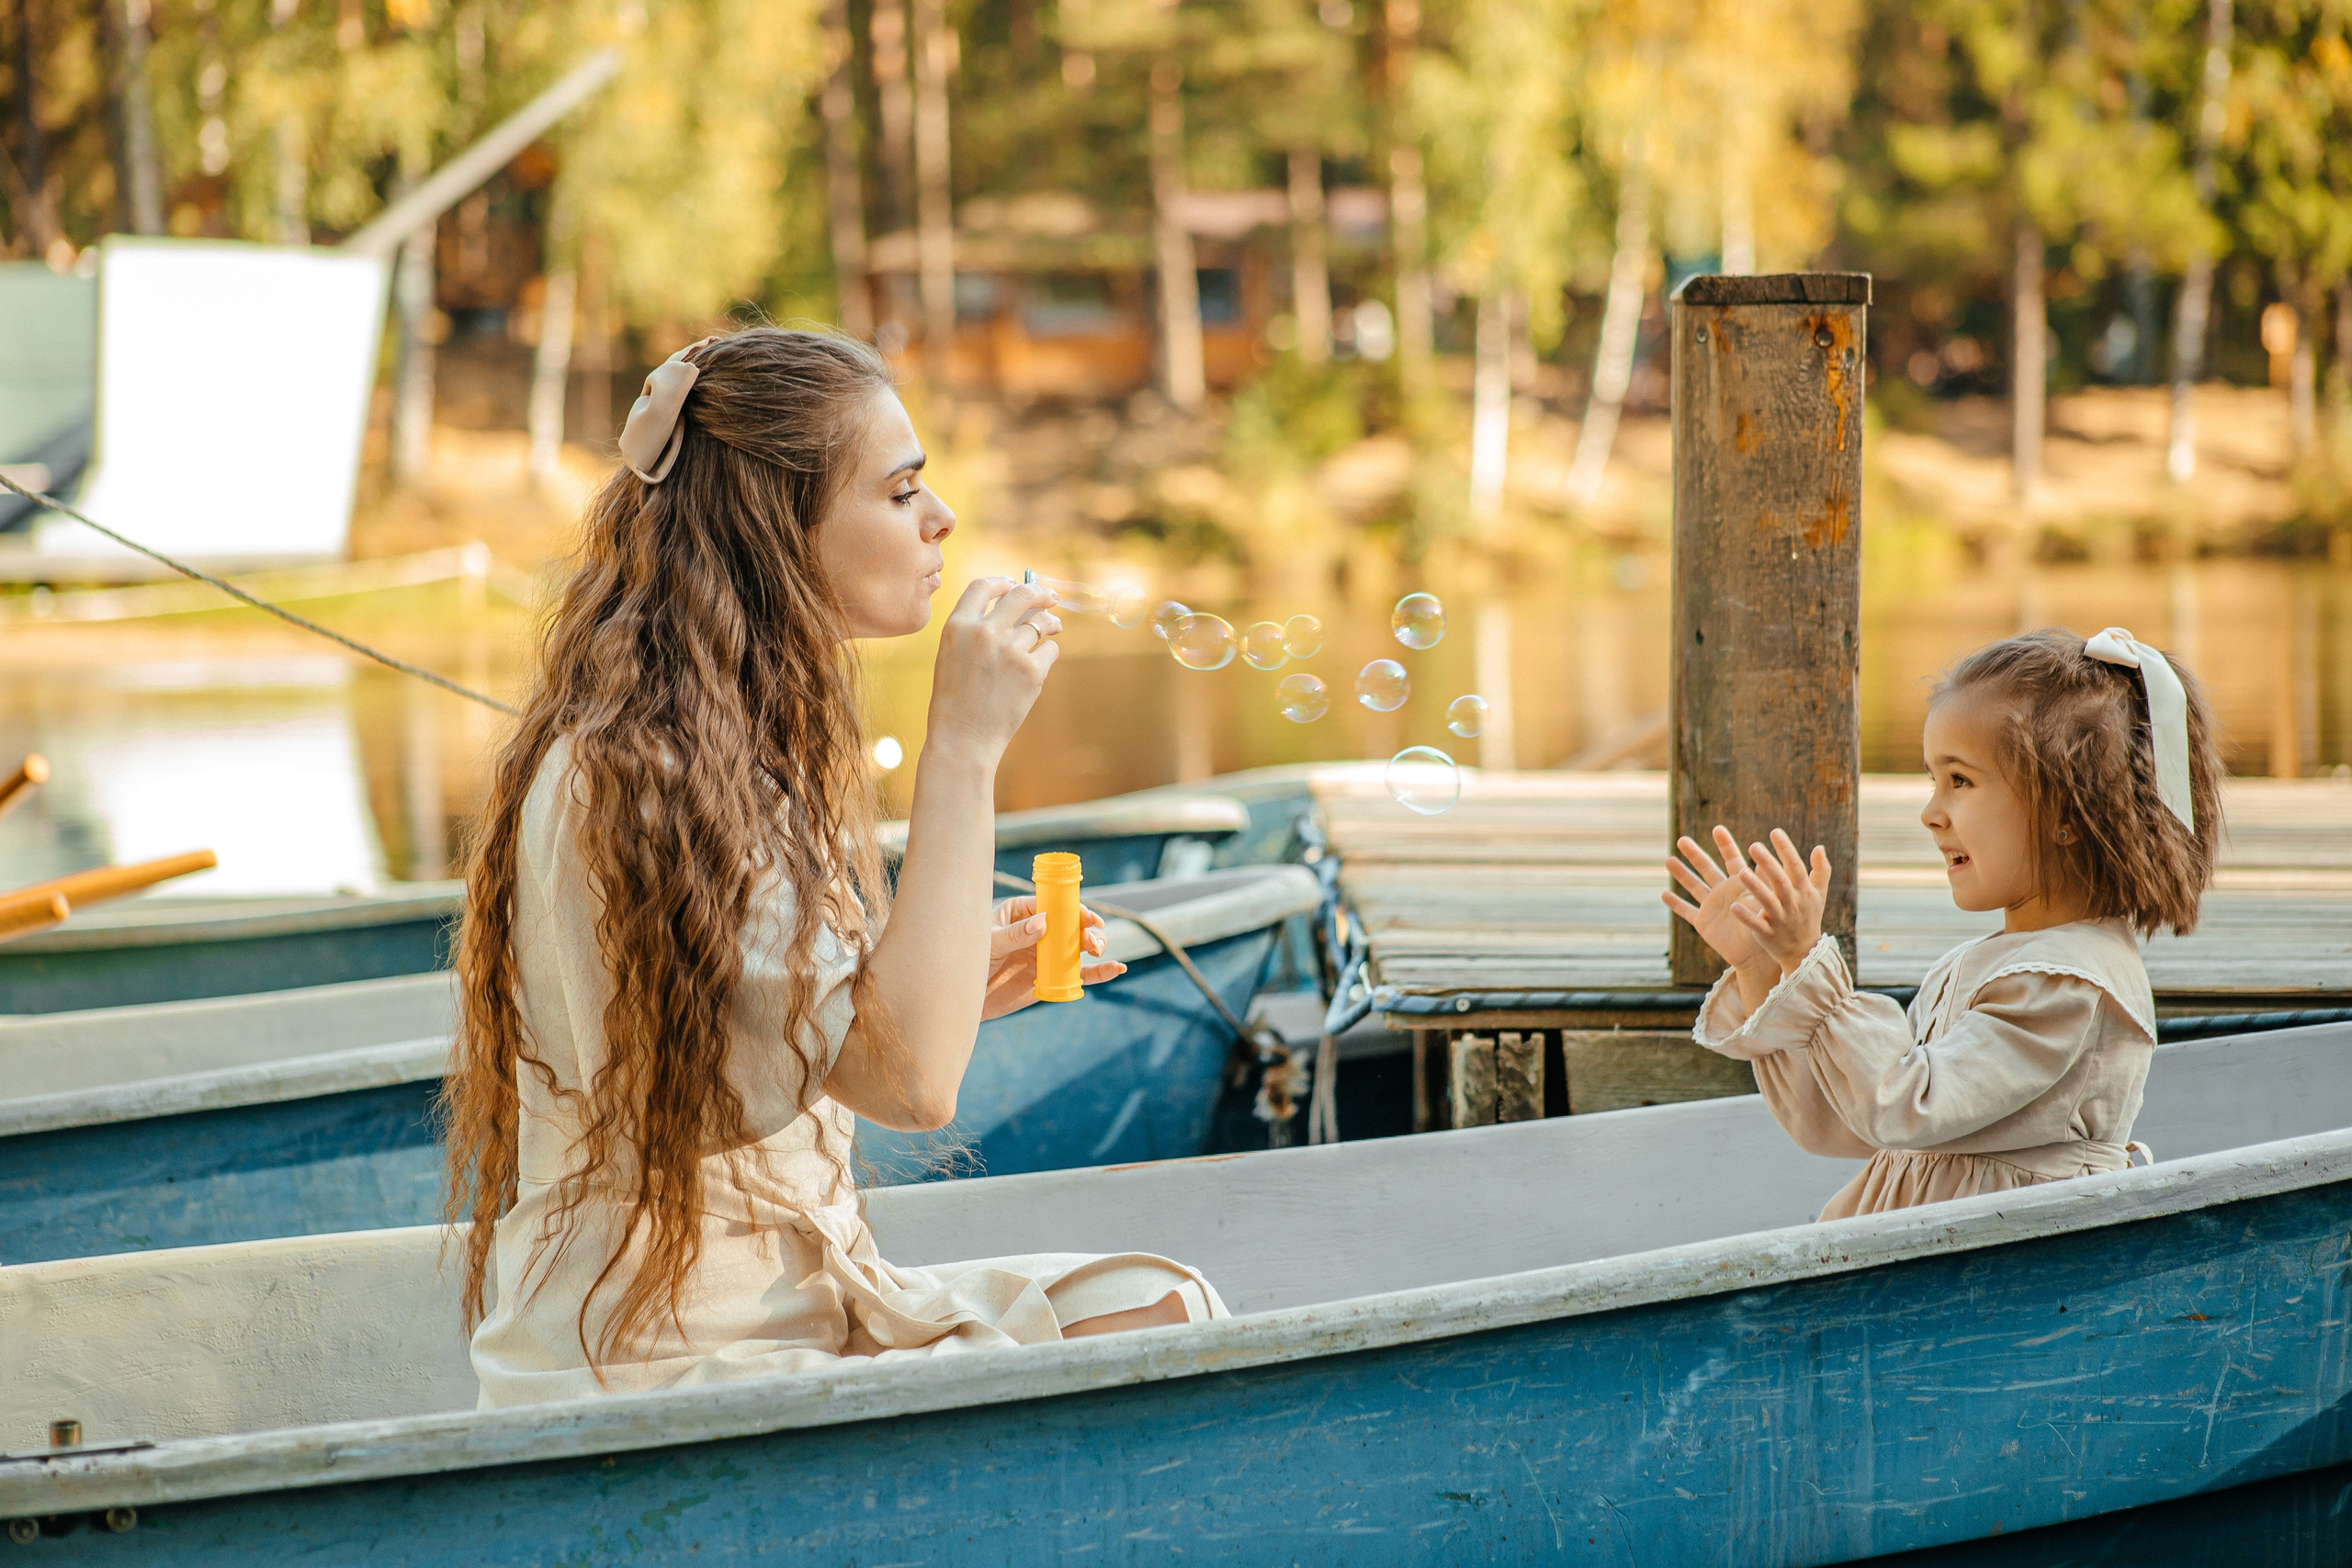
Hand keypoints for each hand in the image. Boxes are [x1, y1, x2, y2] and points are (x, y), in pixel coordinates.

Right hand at [923, 579, 1062, 762]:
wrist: (963, 738)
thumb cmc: (956, 701)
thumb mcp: (952, 656)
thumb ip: (975, 630)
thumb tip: (1016, 606)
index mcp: (957, 626)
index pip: (983, 586)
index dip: (1003, 582)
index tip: (1016, 584)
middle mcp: (984, 633)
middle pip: (1022, 595)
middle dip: (1041, 592)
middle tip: (1052, 597)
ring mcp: (1009, 651)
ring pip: (1041, 624)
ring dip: (1051, 624)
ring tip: (1053, 629)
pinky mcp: (1031, 671)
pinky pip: (1050, 651)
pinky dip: (1048, 655)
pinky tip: (1037, 667)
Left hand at [980, 896, 1125, 1019]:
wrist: (963, 998)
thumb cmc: (968, 962)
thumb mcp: (989, 944)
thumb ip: (1015, 934)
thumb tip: (1044, 922)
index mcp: (1022, 913)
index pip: (1053, 906)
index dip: (1073, 909)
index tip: (1085, 917)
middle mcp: (1039, 931)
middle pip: (1071, 924)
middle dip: (1087, 929)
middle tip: (1091, 941)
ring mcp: (1047, 954)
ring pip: (1080, 946)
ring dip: (1096, 945)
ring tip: (1097, 951)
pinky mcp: (1054, 978)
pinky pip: (1081, 974)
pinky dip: (1100, 972)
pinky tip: (1117, 969)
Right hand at [1663, 826, 1772, 975]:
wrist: (1759, 955)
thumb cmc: (1768, 928)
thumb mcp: (1768, 903)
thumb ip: (1765, 885)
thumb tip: (1766, 865)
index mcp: (1740, 884)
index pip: (1731, 858)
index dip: (1725, 844)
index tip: (1718, 829)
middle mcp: (1723, 891)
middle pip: (1706, 867)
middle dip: (1695, 854)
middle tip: (1683, 839)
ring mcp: (1711, 906)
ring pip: (1693, 885)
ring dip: (1681, 873)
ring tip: (1668, 860)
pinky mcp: (1703, 922)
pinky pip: (1686, 911)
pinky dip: (1676, 903)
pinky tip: (1664, 894)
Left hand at [1728, 828, 1831, 975]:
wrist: (1804, 953)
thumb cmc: (1809, 918)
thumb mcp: (1819, 895)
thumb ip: (1821, 871)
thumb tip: (1819, 847)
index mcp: (1803, 891)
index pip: (1795, 867)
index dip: (1786, 849)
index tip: (1774, 831)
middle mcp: (1792, 904)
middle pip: (1780, 881)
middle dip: (1769, 863)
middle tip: (1753, 846)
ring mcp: (1780, 919)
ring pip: (1768, 901)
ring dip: (1755, 887)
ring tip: (1741, 872)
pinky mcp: (1768, 934)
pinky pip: (1757, 925)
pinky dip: (1746, 917)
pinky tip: (1733, 907)